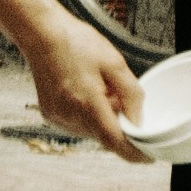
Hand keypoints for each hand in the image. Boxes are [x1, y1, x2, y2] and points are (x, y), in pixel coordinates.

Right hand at [25, 11, 143, 160]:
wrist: (42, 34)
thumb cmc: (76, 43)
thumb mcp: (115, 63)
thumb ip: (131, 95)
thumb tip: (139, 120)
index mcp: (87, 104)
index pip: (115, 142)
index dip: (135, 153)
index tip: (148, 156)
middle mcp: (70, 117)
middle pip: (105, 136)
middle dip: (118, 122)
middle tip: (117, 93)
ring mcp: (58, 118)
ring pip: (92, 131)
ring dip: (103, 117)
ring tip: (97, 86)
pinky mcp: (52, 116)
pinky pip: (79, 124)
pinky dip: (88, 114)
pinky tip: (84, 90)